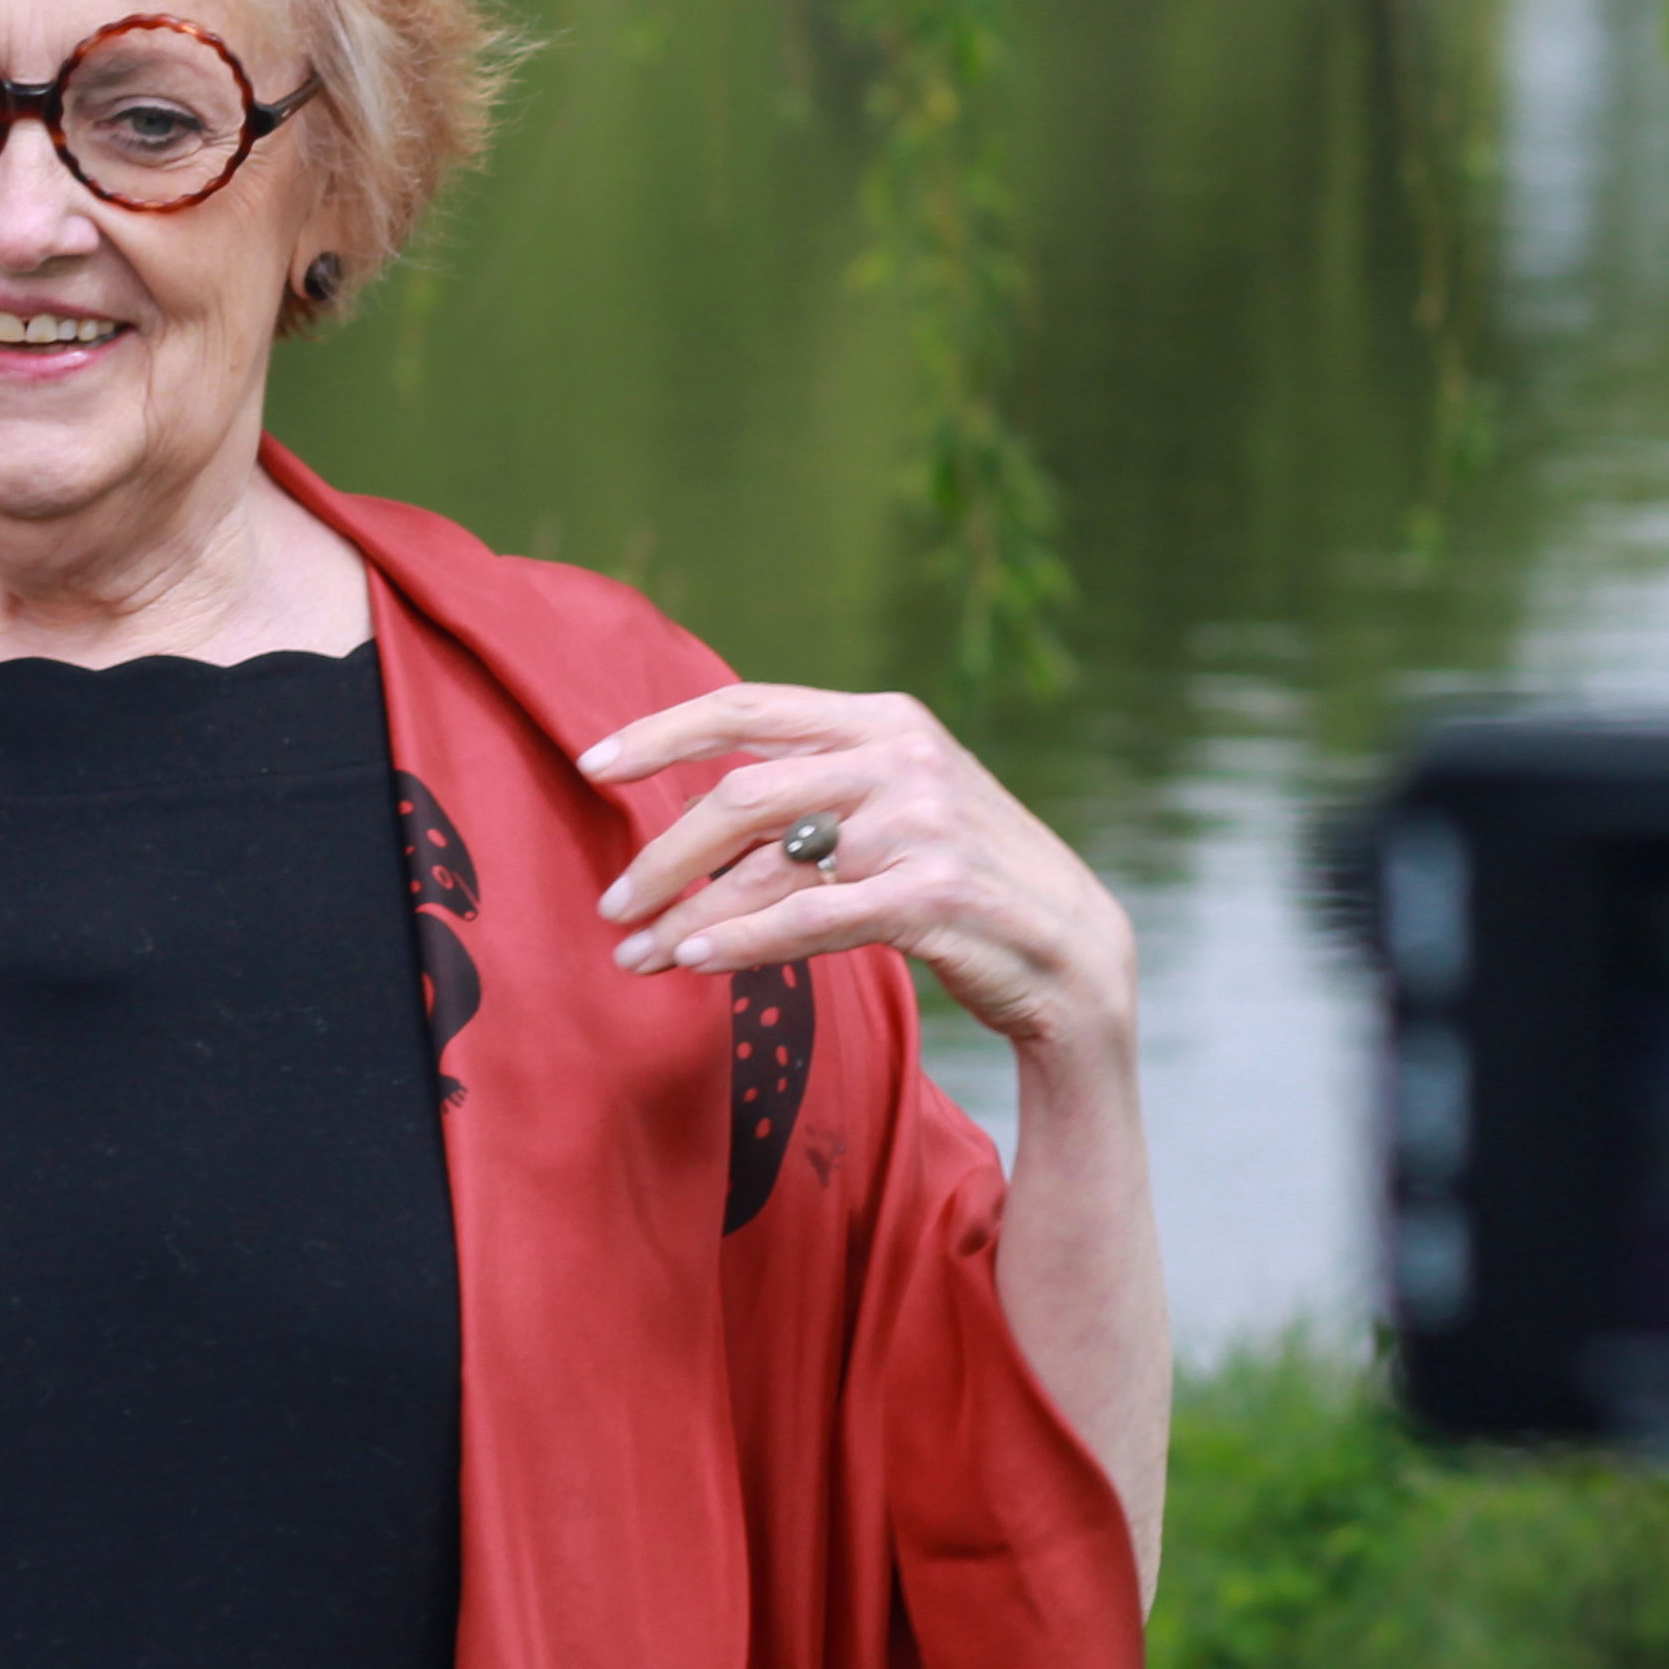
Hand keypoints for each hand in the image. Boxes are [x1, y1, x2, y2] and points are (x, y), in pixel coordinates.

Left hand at [581, 686, 1138, 1085]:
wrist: (1076, 953)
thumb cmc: (964, 881)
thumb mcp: (900, 804)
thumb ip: (818, 786)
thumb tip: (695, 807)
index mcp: (884, 720)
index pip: (749, 706)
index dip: (662, 730)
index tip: (592, 763)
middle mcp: (901, 758)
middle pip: (740, 794)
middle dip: (662, 853)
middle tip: (612, 903)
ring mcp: (921, 824)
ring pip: (765, 865)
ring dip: (688, 915)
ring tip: (638, 954)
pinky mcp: (932, 895)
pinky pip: (809, 919)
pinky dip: (743, 942)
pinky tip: (696, 962)